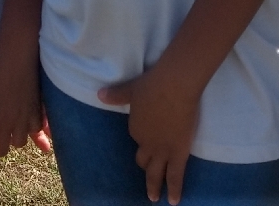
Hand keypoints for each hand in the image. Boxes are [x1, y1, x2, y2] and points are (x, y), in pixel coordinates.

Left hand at [0, 35, 51, 158]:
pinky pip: (36, 129)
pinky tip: (28, 119)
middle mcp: (4, 123)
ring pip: (19, 142)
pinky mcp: (37, 110)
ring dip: (15, 137)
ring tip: (13, 127)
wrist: (16, 52)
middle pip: (1, 151)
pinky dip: (32, 127)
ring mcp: (22, 118)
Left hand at [96, 65, 200, 203]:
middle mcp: (146, 143)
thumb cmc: (152, 84)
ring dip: (154, 187)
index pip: (138, 136)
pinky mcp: (179, 152)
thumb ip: (116, 95)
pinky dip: (175, 190)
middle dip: (145, 165)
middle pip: (143, 159)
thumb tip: (99, 94)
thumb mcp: (130, 89)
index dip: (144, 135)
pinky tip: (174, 201)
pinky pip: (176, 176)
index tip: (150, 133)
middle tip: (147, 174)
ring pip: (156, 174)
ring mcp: (162, 150)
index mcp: (134, 128)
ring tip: (154, 198)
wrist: (173, 86)